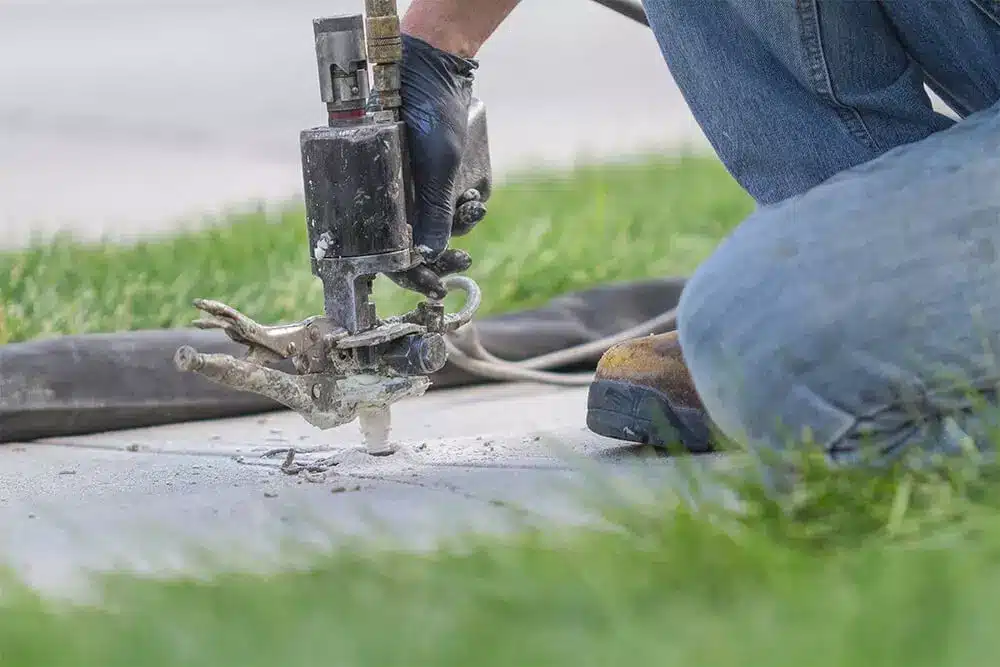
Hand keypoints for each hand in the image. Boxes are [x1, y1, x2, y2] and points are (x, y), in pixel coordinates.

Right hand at [387, 34, 487, 298]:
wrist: (435, 73)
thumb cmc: (425, 116)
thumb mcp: (435, 168)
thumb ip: (434, 211)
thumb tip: (431, 255)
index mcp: (381, 201)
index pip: (392, 254)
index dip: (412, 275)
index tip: (435, 288)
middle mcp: (396, 200)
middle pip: (418, 248)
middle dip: (443, 257)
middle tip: (464, 261)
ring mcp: (417, 190)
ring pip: (440, 229)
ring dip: (460, 227)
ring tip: (473, 208)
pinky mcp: (437, 179)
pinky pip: (452, 208)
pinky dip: (465, 208)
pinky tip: (475, 197)